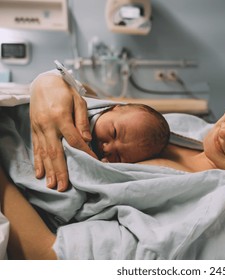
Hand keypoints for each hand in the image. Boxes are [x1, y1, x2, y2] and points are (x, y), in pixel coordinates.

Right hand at [29, 74, 96, 190]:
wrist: (43, 82)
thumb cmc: (65, 91)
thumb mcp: (78, 101)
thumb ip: (82, 120)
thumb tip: (87, 139)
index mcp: (61, 117)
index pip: (74, 140)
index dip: (84, 153)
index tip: (93, 163)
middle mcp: (48, 125)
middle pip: (55, 152)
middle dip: (60, 171)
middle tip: (63, 187)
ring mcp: (38, 129)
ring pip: (43, 153)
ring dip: (48, 171)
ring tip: (52, 185)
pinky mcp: (34, 130)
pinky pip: (36, 148)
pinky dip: (37, 162)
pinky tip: (39, 174)